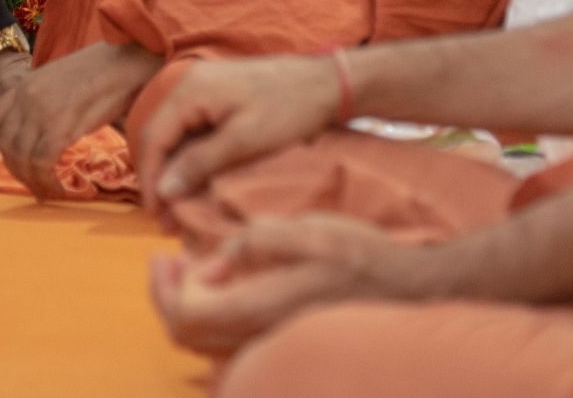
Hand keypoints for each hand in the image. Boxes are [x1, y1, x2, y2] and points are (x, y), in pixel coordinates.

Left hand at [0, 41, 160, 197]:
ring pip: (23, 158)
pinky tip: (59, 190)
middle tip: (32, 185)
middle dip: (17, 171)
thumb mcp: (60, 81)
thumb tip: (40, 131)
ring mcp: (41, 111)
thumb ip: (44, 102)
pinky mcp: (60, 126)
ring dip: (33, 182)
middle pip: (8, 145)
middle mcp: (26, 97)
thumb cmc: (103, 71)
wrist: (126, 63)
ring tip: (48, 191)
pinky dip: (48, 182)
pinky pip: (43, 163)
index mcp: (25, 84)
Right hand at [138, 54, 343, 210]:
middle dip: (160, 179)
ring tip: (182, 209)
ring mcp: (205, 91)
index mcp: (191, 90)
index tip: (156, 215)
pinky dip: (192, 159)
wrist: (327, 83)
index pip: (154, 137)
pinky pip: (194, 132)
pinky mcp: (219, 100)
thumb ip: (201, 162)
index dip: (150, 179)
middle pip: (160, 137)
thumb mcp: (245, 140)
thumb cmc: (290, 108)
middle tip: (168, 220)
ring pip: (177, 136)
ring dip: (175, 171)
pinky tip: (198, 184)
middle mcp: (190, 85)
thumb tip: (165, 190)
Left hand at [149, 214, 413, 354]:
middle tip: (168, 261)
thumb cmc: (359, 257)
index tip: (166, 254)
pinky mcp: (281, 339)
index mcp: (258, 307)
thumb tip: (218, 259)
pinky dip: (213, 314)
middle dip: (167, 296)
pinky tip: (226, 285)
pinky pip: (228, 342)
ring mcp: (270, 342)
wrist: (407, 289)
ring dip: (189, 305)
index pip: (185, 315)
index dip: (164, 286)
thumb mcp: (306, 229)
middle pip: (186, 336)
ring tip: (192, 269)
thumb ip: (254, 241)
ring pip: (205, 343)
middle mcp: (258, 335)